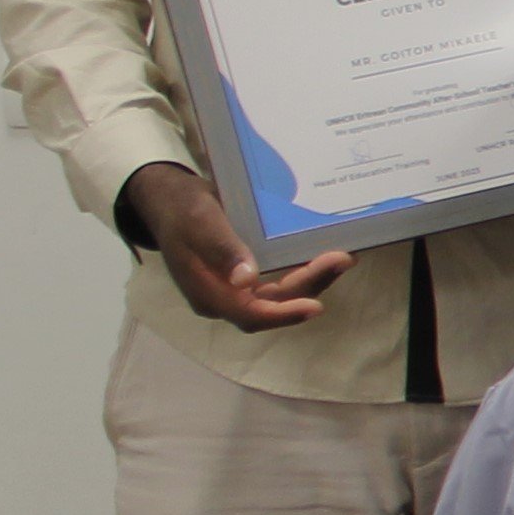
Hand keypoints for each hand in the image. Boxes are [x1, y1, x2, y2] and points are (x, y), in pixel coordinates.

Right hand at [123, 162, 353, 331]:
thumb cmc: (183, 210)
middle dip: (310, 286)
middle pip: (273, 305)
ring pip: (282, 295)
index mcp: (208, 294)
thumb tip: (245, 280)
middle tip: (342, 260)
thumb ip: (221, 250)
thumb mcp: (200, 223)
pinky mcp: (248, 279)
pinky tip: (324, 256)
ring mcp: (236, 291)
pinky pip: (280, 282)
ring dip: (313, 280)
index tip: (316, 307)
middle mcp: (225, 299)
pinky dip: (303, 272)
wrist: (171, 200)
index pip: (250, 315)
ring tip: (342, 258)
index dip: (284, 314)